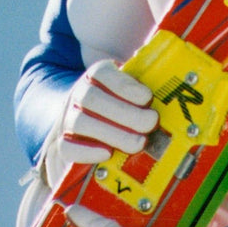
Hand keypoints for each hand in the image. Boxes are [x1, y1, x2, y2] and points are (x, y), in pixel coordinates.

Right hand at [42, 59, 158, 187]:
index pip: (101, 72)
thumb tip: (167, 76)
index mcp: (94, 76)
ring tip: (138, 142)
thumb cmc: (115, 104)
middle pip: (92, 99)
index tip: (148, 97)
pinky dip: (87, 151)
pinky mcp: (60, 144)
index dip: (125, 85)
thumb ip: (142, 83)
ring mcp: (66, 118)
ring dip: (112, 133)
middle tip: (150, 123)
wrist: (79, 121)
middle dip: (125, 112)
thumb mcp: (126, 89)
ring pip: (81, 122)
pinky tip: (108, 154)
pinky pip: (67, 147)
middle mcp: (78, 94)